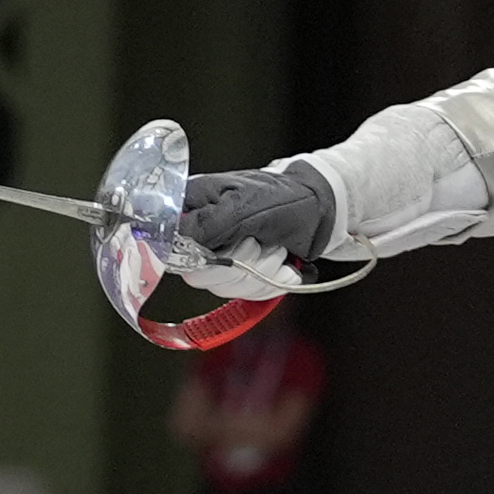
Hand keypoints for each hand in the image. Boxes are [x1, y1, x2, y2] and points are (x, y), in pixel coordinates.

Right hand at [176, 165, 335, 286]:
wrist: (321, 210)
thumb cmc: (285, 197)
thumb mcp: (244, 205)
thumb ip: (207, 224)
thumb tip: (176, 241)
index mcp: (194, 208)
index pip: (173, 248)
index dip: (201, 257)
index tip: (227, 250)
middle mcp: (202, 234)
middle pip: (200, 275)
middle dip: (239, 266)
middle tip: (258, 243)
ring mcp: (222, 256)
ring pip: (225, 288)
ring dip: (260, 273)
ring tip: (275, 249)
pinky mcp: (241, 274)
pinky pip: (246, 295)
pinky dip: (270, 282)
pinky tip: (281, 264)